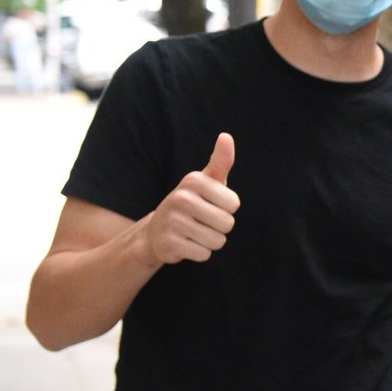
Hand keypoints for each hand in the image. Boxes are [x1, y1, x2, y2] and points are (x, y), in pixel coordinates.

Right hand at [144, 133, 240, 264]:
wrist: (157, 230)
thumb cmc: (193, 202)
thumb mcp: (207, 181)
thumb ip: (221, 161)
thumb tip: (226, 136)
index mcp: (193, 181)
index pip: (234, 204)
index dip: (227, 209)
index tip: (211, 205)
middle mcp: (180, 198)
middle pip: (227, 224)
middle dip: (220, 227)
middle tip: (202, 221)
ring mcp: (172, 222)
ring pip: (217, 241)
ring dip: (210, 241)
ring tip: (194, 232)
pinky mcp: (169, 244)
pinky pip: (204, 254)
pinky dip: (199, 253)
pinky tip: (186, 243)